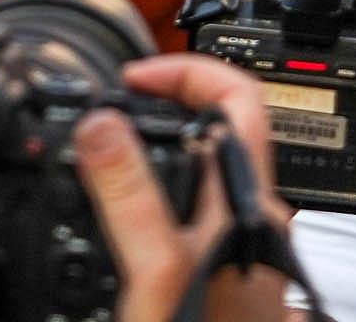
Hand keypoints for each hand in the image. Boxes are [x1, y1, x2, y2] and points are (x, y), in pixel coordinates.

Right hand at [76, 54, 291, 321]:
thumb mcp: (155, 273)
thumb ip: (130, 197)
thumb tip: (102, 123)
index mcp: (246, 202)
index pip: (237, 95)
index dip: (184, 70)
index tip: (132, 76)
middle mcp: (253, 222)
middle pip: (215, 132)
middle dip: (160, 109)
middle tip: (109, 106)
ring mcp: (242, 254)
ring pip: (201, 179)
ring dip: (154, 157)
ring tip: (103, 156)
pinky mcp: (225, 284)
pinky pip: (191, 222)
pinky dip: (154, 205)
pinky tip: (117, 227)